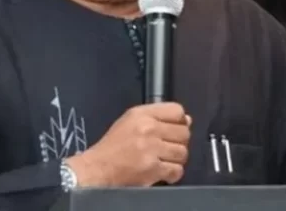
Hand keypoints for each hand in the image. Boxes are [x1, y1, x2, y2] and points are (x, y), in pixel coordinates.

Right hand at [65, 102, 191, 186]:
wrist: (98, 168)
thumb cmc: (113, 146)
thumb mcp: (130, 121)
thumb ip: (157, 117)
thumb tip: (187, 120)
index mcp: (141, 114)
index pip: (176, 110)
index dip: (179, 121)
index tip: (174, 129)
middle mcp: (148, 128)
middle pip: (184, 132)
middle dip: (178, 142)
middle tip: (167, 147)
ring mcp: (151, 149)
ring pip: (182, 152)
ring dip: (175, 159)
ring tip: (164, 160)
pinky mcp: (153, 168)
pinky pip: (177, 170)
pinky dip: (173, 173)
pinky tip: (163, 171)